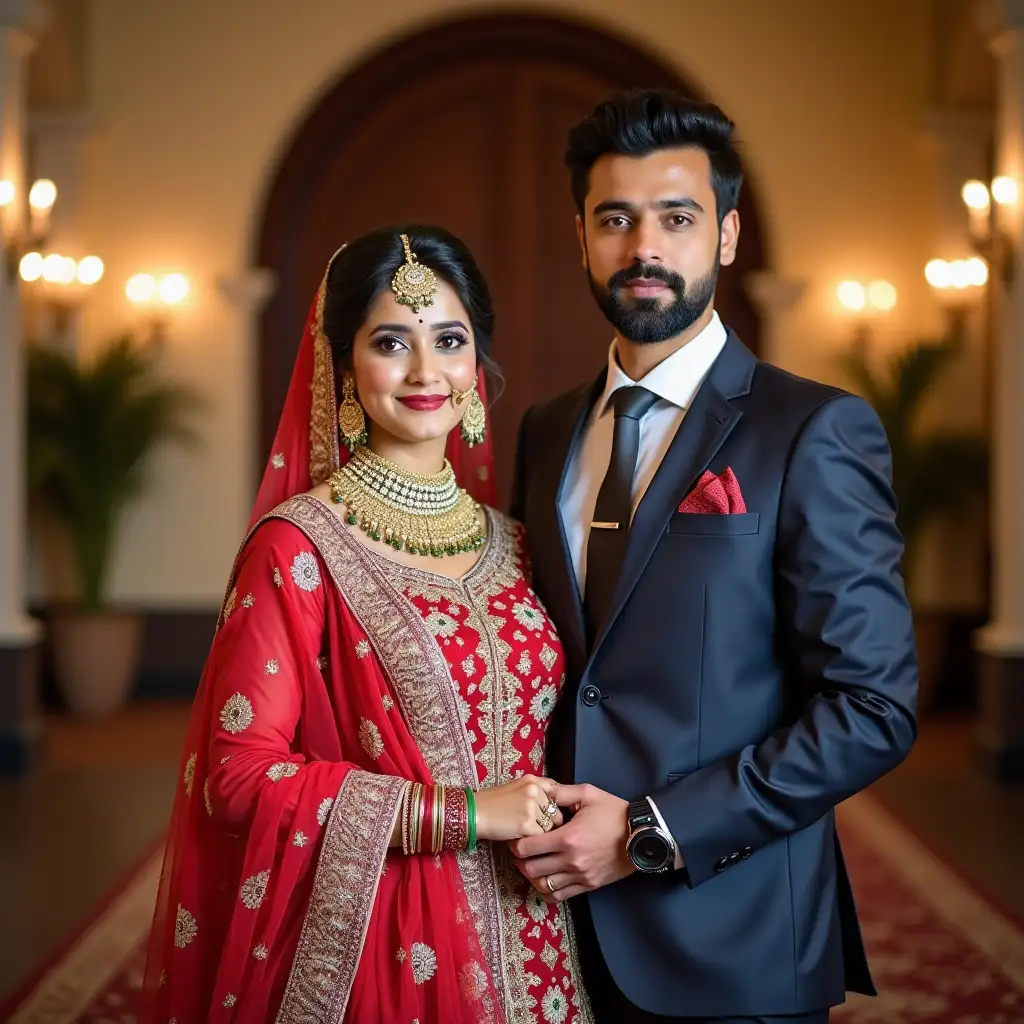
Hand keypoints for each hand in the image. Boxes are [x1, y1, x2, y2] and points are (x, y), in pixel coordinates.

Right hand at [475, 774, 562, 842]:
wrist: (474, 812)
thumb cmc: (492, 802)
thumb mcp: (515, 787)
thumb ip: (534, 791)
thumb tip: (553, 804)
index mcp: (532, 780)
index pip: (557, 791)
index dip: (555, 805)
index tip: (551, 813)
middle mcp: (535, 791)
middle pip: (555, 811)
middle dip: (549, 821)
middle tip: (536, 826)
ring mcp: (531, 807)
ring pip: (550, 826)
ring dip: (541, 832)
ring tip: (525, 830)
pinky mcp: (527, 824)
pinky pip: (541, 836)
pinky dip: (533, 840)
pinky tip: (521, 836)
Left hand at [509, 783, 633, 901]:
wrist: (641, 835)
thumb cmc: (614, 813)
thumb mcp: (589, 794)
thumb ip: (562, 792)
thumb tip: (542, 790)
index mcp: (568, 838)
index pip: (528, 848)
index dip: (516, 844)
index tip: (516, 838)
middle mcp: (571, 860)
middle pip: (532, 870)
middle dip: (520, 861)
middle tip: (519, 852)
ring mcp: (580, 876)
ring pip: (544, 886)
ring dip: (532, 878)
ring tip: (530, 867)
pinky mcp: (588, 885)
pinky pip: (560, 896)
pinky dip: (547, 892)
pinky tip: (544, 882)